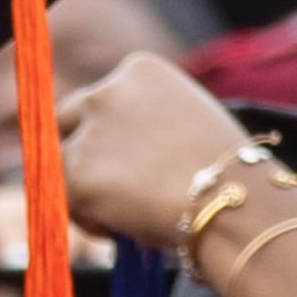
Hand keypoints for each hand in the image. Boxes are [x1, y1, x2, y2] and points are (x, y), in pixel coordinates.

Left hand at [54, 53, 256, 253]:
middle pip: (66, 122)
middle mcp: (105, 92)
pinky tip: (126, 226)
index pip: (100, 99)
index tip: (132, 159)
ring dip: (89, 191)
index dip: (109, 133)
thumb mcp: (187, 119)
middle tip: (108, 186)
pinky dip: (91, 220)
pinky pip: (67, 202)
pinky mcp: (76, 175)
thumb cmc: (227, 169)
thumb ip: (147, 121)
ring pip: (63, 166)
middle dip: (81, 153)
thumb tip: (118, 153)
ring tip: (132, 213)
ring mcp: (88, 134)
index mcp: (138, 70)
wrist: (233, 198)